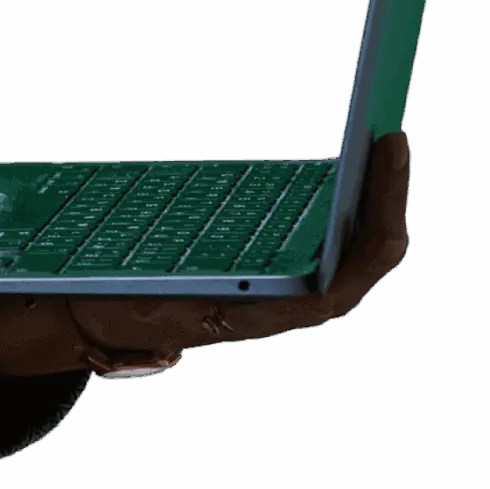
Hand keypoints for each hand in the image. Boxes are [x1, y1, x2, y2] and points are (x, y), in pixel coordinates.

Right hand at [0, 131, 411, 377]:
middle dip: (384, 206)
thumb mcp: (109, 313)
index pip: (323, 302)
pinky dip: (349, 204)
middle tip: (394, 141)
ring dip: (374, 199)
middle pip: (356, 265)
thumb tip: (152, 347)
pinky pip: (329, 238)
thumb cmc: (100, 301)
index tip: (385, 217)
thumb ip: (129, 332)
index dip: (360, 262)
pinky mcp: (270, 262)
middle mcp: (270, 306)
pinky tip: (356, 168)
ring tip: (386, 145)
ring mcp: (276, 284)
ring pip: (350, 250)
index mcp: (239, 318)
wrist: (95, 312)